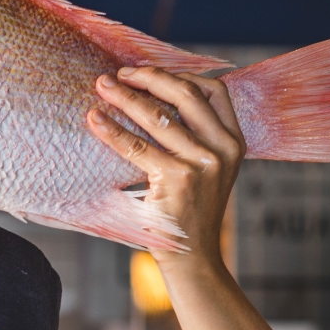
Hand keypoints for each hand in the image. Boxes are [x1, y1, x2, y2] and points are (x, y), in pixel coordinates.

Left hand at [86, 68, 244, 261]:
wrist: (193, 256)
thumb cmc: (191, 211)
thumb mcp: (209, 170)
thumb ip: (197, 137)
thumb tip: (156, 96)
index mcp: (234, 141)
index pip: (215, 90)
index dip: (180, 75)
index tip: (149, 73)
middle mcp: (222, 149)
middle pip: (185, 94)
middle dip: (149, 77)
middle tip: (118, 75)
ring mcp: (201, 164)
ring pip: (158, 116)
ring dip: (125, 97)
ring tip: (101, 87)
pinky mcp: (176, 180)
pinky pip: (137, 146)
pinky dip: (112, 130)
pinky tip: (95, 120)